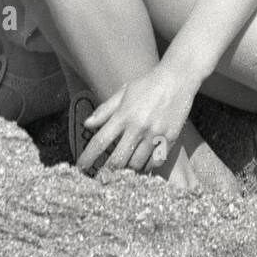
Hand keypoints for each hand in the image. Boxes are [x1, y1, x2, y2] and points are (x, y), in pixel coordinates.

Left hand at [78, 66, 195, 177]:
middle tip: (102, 177)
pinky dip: (146, 167)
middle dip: (107, 172)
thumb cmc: (147, 84)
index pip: (100, 141)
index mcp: (124, 114)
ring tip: (122, 172)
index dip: (88, 157)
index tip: (80, 168)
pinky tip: (142, 164)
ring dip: (127, 171)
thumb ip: (105, 110)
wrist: (177, 78)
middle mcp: (138, 126)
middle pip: (117, 160)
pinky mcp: (170, 139)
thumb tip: (86, 124)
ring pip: (136, 164)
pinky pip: (155, 163)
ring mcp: (155, 134)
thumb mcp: (123, 92)